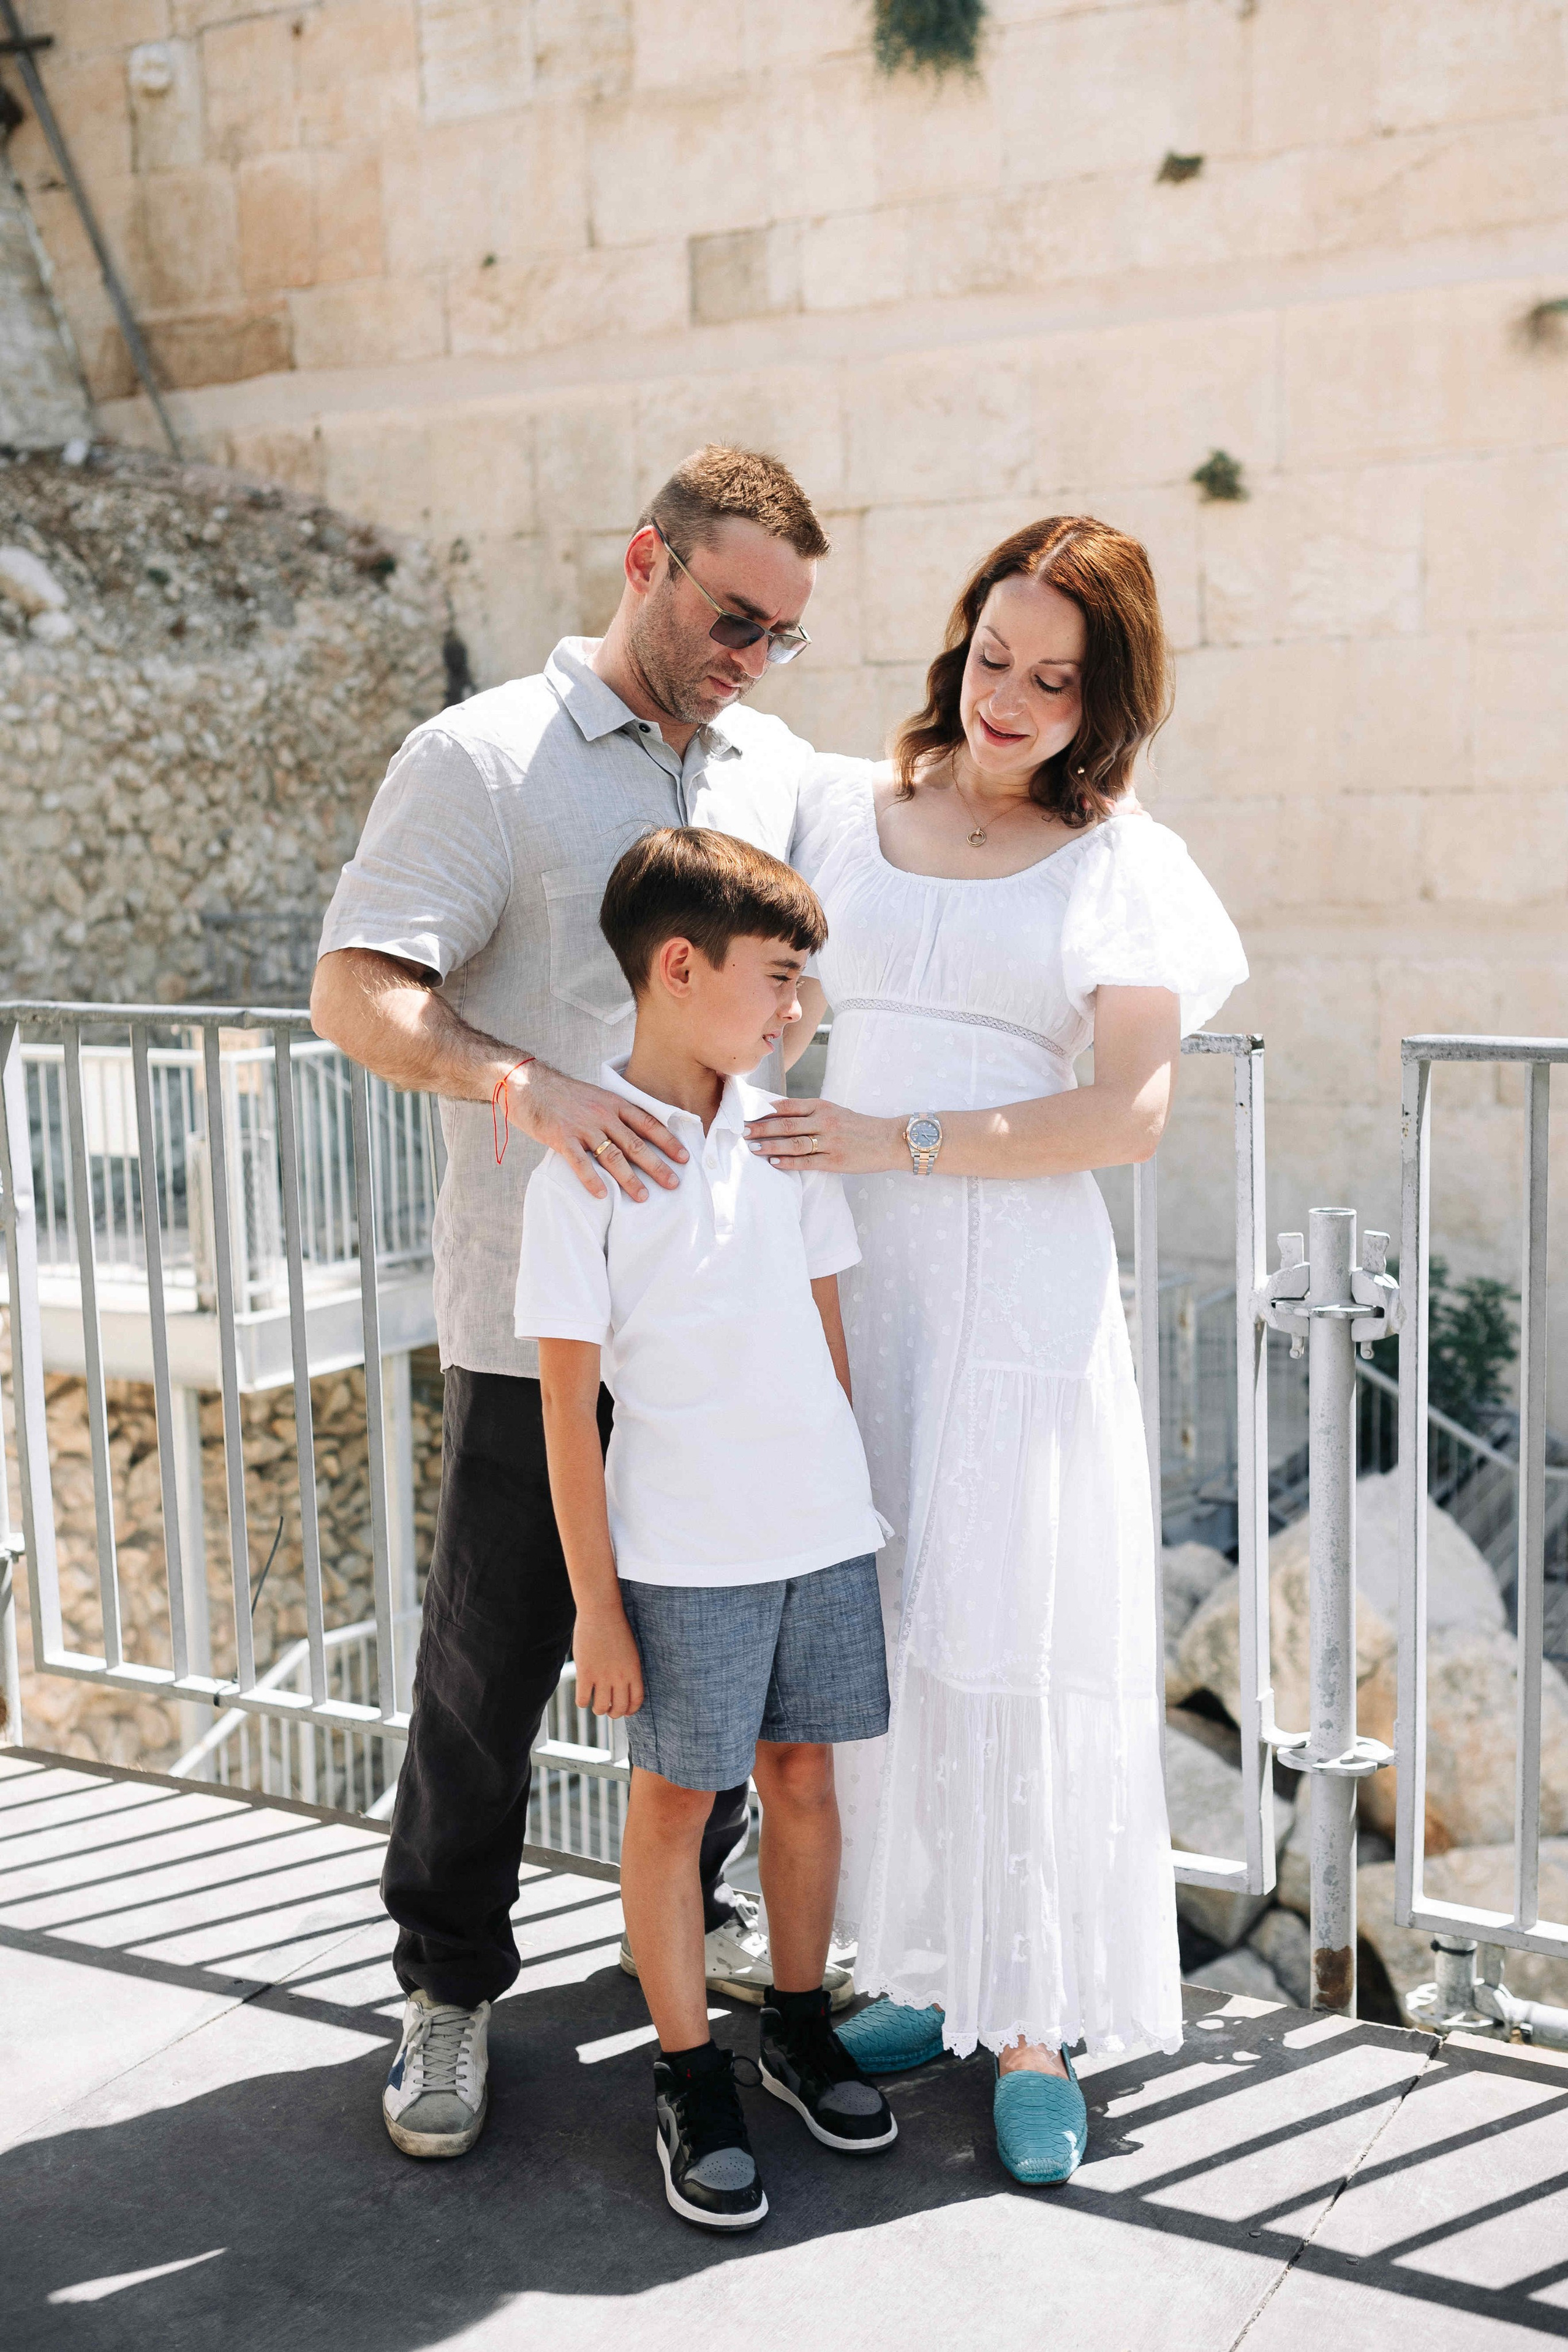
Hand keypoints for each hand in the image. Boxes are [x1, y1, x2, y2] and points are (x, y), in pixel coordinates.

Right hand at [512, 1062, 686, 1202]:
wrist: (526, 1082)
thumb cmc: (561, 1094)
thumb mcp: (595, 1095)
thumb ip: (613, 1112)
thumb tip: (634, 1132)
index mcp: (613, 1103)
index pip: (648, 1123)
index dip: (668, 1141)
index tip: (684, 1158)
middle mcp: (602, 1114)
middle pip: (635, 1144)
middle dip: (657, 1166)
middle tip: (673, 1184)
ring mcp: (582, 1126)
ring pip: (612, 1156)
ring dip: (629, 1179)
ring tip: (643, 1197)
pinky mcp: (560, 1137)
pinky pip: (580, 1163)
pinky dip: (592, 1180)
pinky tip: (602, 1196)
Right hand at [573, 1605, 643, 1718]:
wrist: (601, 1612)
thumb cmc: (616, 1627)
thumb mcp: (630, 1651)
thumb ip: (628, 1669)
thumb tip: (622, 1685)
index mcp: (634, 1671)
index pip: (636, 1701)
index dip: (630, 1710)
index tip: (625, 1711)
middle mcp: (620, 1677)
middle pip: (619, 1708)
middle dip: (614, 1713)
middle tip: (608, 1709)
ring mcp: (602, 1676)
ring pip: (601, 1708)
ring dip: (598, 1709)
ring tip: (595, 1703)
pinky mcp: (585, 1673)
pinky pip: (583, 1699)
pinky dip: (582, 1702)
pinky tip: (583, 1695)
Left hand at [743, 1096, 903, 1175]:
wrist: (888, 1140)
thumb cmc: (859, 1127)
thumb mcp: (835, 1111)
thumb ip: (809, 1111)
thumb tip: (776, 1111)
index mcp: (823, 1106)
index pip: (788, 1106)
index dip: (765, 1111)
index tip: (747, 1114)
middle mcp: (824, 1121)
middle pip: (786, 1124)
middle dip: (761, 1128)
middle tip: (742, 1132)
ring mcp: (830, 1142)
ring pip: (793, 1143)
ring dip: (770, 1146)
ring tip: (752, 1148)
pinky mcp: (835, 1161)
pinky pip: (806, 1162)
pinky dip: (788, 1162)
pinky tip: (773, 1162)